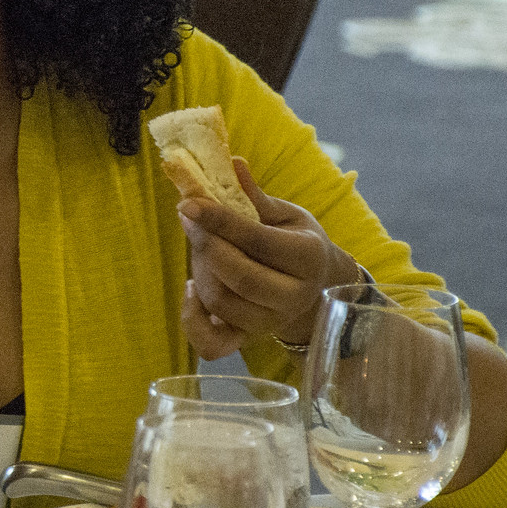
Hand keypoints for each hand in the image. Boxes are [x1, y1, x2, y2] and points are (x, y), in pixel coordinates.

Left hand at [179, 159, 360, 359]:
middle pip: (239, 277)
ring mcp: (269, 323)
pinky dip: (191, 320)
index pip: (257, 241)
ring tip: (199, 244)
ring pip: (222, 304)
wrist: (317, 286)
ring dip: (200, 271)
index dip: (220, 221)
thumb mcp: (285, 215)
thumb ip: (256, 195)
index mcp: (308, 257)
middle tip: (189, 217)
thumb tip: (233, 162)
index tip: (189, 202)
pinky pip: (212, 345)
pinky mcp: (247, 340)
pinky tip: (190, 289)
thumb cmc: (296, 242)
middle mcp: (293, 296)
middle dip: (206, 244)